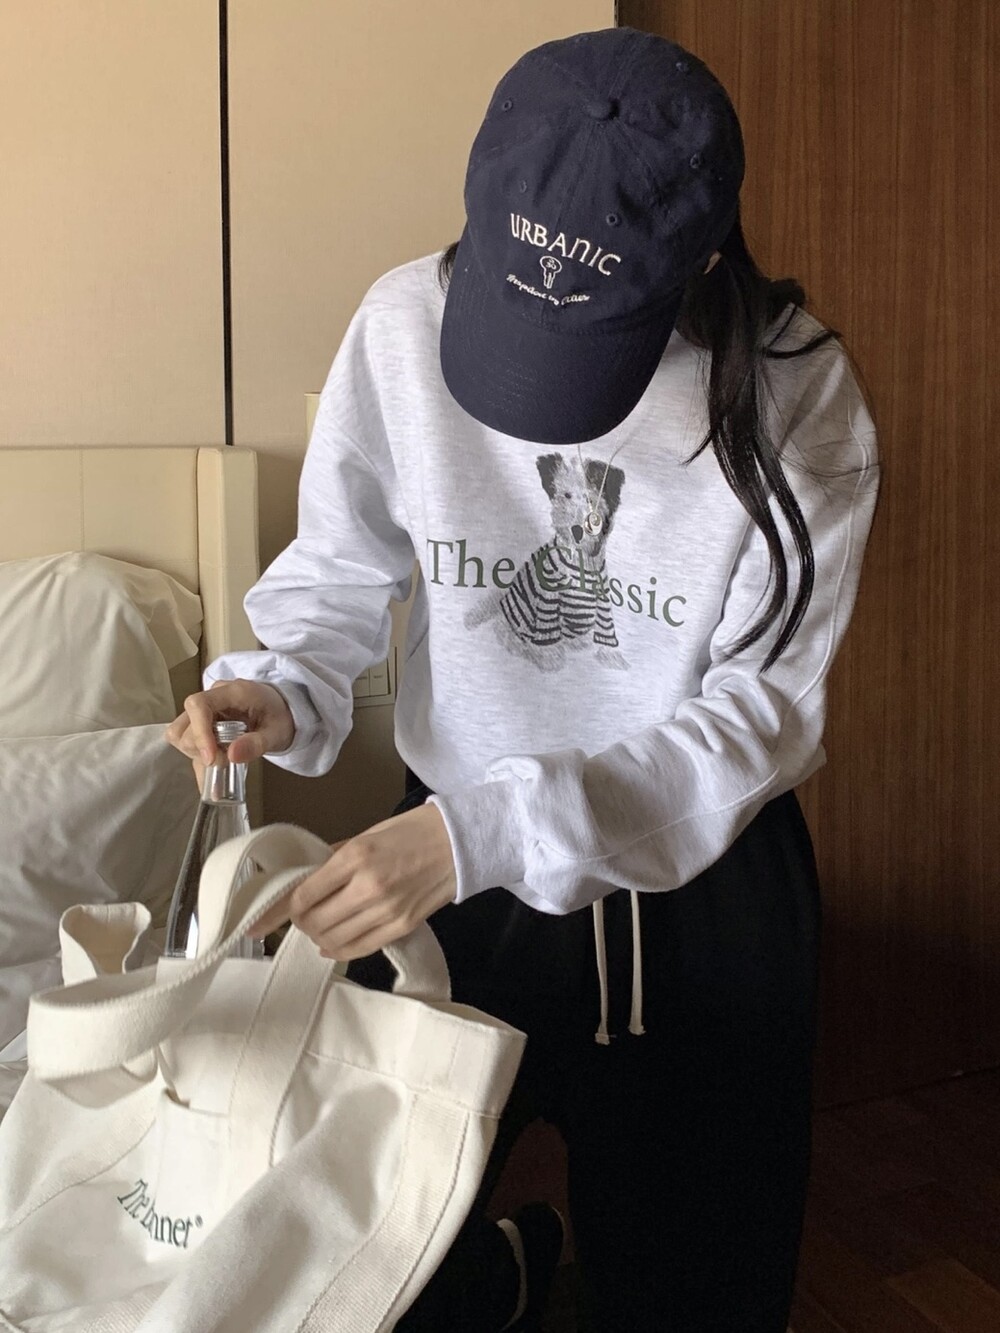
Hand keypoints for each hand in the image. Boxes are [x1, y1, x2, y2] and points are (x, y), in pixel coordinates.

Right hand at [164, 678, 294, 785]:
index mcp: (232, 692)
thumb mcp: (277, 732)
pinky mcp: (203, 724)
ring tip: (221, 761)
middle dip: (201, 749)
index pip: (198, 705)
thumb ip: (257, 743)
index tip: (210, 759)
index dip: (199, 733)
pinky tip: (211, 779)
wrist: (285, 710)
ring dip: (196, 753)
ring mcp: (205, 710)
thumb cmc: (282, 716)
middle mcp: (213, 697)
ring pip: (180, 733)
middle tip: (225, 761)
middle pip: (185, 723)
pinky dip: (198, 760)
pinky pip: (189, 743)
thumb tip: (231, 756)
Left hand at [249, 804, 456, 959]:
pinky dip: (339, 951)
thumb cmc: (413, 830)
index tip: (270, 915)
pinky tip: (330, 947)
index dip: (282, 910)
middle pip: (314, 921)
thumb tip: (308, 880)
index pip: (303, 895)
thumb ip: (336, 859)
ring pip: (333, 939)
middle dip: (299, 924)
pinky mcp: (402, 927)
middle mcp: (367, 887)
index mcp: (354, 856)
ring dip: (317, 938)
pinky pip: (360, 948)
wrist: (461, 841)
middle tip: (297, 918)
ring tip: (316, 930)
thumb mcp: (368, 833)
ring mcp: (386, 910)